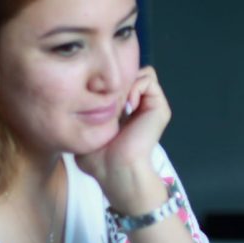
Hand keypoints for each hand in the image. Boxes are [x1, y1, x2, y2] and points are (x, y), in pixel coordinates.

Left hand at [76, 66, 170, 208]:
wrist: (117, 170)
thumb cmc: (98, 158)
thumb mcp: (86, 130)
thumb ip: (86, 111)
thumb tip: (84, 92)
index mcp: (124, 111)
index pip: (117, 81)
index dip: (106, 82)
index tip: (95, 95)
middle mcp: (139, 105)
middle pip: (129, 73)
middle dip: (115, 80)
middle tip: (107, 98)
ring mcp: (151, 105)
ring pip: (140, 72)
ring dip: (126, 83)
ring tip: (118, 103)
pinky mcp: (159, 106)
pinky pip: (149, 78)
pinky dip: (136, 86)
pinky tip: (128, 105)